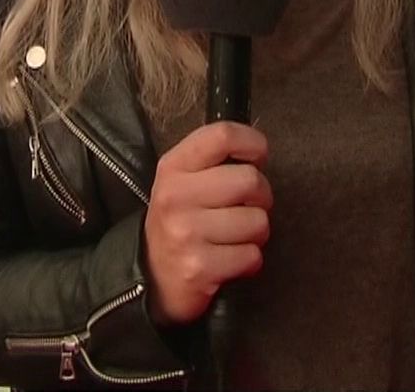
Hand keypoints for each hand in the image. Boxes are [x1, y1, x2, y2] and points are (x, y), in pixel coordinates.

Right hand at [142, 121, 272, 324]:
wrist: (153, 277)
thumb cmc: (180, 222)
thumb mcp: (183, 181)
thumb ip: (214, 160)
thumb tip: (258, 150)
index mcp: (173, 168)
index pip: (222, 136)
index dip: (252, 143)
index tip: (258, 157)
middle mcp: (176, 197)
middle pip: (250, 180)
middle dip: (261, 197)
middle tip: (246, 207)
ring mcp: (186, 233)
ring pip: (258, 221)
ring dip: (256, 233)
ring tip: (234, 236)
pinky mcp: (198, 268)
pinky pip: (252, 255)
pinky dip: (249, 260)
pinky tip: (229, 259)